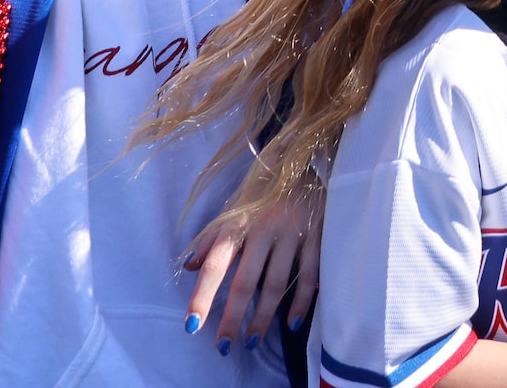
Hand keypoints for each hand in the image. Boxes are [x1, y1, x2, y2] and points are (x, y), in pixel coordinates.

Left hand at [184, 175, 321, 350]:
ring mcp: (292, 233)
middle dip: (233, 318)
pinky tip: (290, 323)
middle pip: (245, 282)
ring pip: (275, 284)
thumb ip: (212, 238)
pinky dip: (301, 302)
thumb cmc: (263, 190)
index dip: (203, 296)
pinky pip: (308, 276)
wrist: (305, 159)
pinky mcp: (317, 236)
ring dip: (262, 317)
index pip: (215, 264)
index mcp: (238, 222)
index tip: (192, 325)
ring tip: (251, 341)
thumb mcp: (233, 207)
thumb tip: (190, 268)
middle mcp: (263, 228)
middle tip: (224, 346)